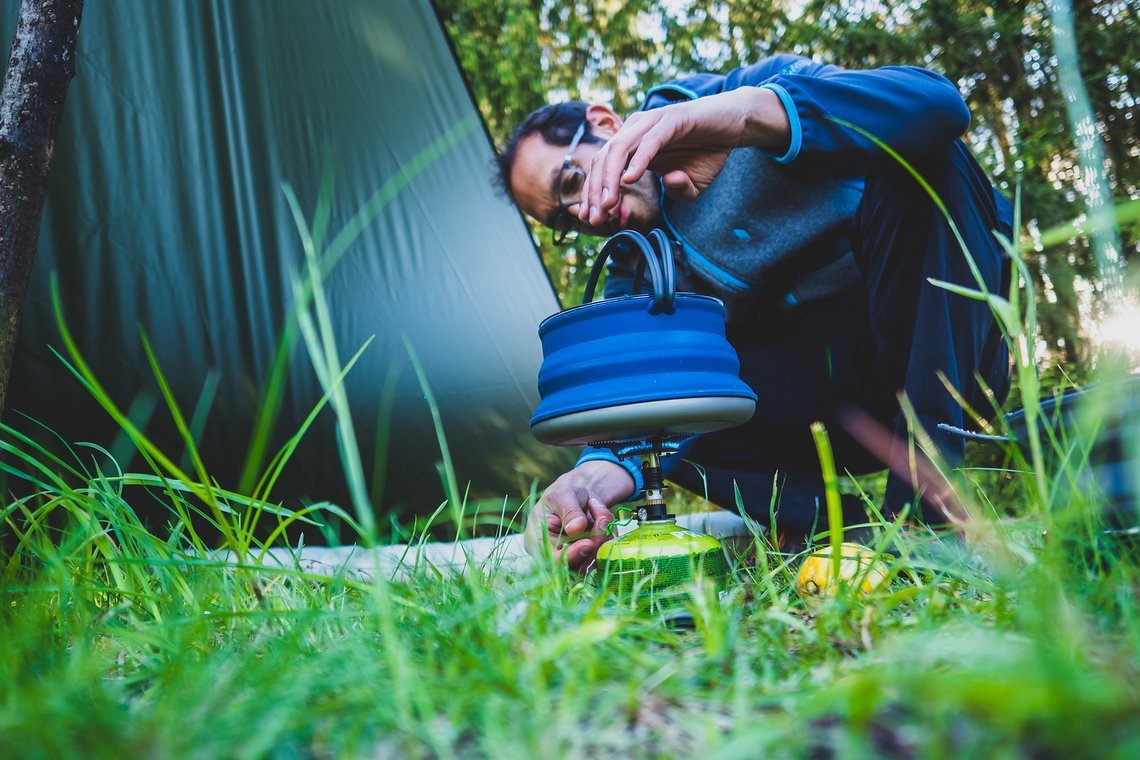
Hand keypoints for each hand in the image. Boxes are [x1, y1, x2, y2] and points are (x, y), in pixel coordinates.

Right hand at [523, 460, 635, 572]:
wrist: (578, 495)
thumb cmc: (563, 492)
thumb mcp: (563, 494)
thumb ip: (569, 511)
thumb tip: (575, 529)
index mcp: (537, 542)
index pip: (551, 560)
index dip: (571, 556)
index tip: (588, 543)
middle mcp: (554, 555)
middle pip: (576, 563)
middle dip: (594, 540)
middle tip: (602, 517)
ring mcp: (573, 559)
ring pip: (593, 559)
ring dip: (604, 535)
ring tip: (599, 509)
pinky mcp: (588, 557)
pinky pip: (603, 553)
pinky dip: (609, 535)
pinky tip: (603, 517)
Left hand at [579, 87, 789, 226]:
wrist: (734, 125)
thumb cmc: (708, 152)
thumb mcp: (692, 184)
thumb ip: (678, 191)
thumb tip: (668, 185)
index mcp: (633, 144)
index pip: (603, 168)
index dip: (594, 194)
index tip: (590, 219)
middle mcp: (636, 130)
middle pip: (604, 159)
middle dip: (596, 191)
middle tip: (595, 218)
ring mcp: (652, 122)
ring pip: (620, 149)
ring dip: (610, 178)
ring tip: (608, 203)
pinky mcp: (672, 120)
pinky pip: (649, 141)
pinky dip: (637, 160)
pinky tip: (630, 179)